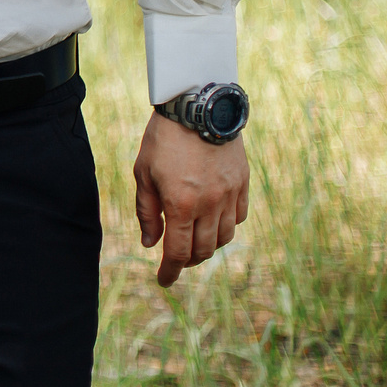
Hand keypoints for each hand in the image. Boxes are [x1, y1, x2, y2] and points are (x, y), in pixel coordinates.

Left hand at [133, 110, 249, 286]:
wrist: (197, 106)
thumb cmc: (163, 138)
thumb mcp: (143, 173)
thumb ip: (147, 211)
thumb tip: (151, 244)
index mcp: (181, 204)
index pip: (178, 252)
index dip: (170, 271)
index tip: (163, 280)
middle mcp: (210, 205)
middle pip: (204, 250)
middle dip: (188, 261)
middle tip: (176, 259)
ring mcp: (230, 195)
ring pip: (224, 237)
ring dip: (209, 246)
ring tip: (195, 243)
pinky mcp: (243, 184)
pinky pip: (239, 217)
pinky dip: (226, 226)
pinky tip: (214, 222)